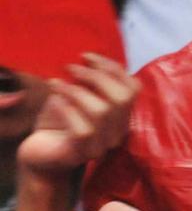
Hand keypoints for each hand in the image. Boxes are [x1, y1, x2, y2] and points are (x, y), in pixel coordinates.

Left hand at [16, 54, 139, 174]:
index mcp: (122, 114)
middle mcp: (118, 131)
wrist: (40, 150)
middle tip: (70, 68)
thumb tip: (89, 59)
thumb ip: (90, 80)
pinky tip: (55, 101)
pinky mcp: (82, 154)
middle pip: (122, 98)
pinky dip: (67, 109)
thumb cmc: (59, 117)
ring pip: (101, 111)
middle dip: (96, 76)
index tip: (86, 56)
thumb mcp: (78, 93)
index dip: (112, 68)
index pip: (133, 88)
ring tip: (56, 84)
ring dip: (76, 91)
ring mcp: (102, 145)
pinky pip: (82, 129)